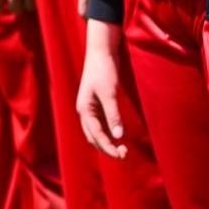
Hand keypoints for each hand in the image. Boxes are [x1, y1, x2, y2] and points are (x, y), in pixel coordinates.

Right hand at [77, 20, 126, 158]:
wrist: (101, 52)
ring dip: (106, 142)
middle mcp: (85, 112)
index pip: (96, 136)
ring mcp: (90, 108)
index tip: (121, 155)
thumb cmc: (104, 71)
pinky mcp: (97, 104)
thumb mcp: (109, 93)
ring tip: (122, 149)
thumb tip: (119, 136)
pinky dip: (108, 133)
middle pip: (93, 137)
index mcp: (84, 110)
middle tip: (124, 155)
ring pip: (96, 132)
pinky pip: (101, 124)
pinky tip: (118, 135)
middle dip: (106, 148)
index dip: (108, 147)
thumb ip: (113, 115)